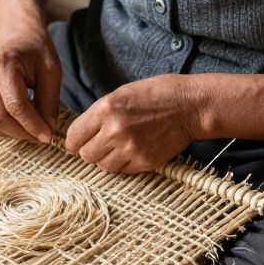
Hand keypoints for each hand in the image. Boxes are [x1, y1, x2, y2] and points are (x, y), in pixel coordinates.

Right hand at [0, 23, 61, 144]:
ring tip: (30, 128)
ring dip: (12, 134)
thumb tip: (47, 130)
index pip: (15, 105)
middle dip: (22, 133)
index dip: (32, 125)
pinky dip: (2, 130)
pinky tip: (17, 123)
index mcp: (2, 64)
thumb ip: (49, 101)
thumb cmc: (36, 53)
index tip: (48, 135)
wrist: (17, 38)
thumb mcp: (52, 72)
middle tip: (41, 135)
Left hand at [63, 75, 202, 172]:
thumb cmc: (157, 94)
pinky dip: (124, 164)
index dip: (73, 141)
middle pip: (86, 155)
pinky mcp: (145, 161)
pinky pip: (122, 171)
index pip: (74, 136)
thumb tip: (82, 132)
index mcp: (105, 109)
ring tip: (119, 147)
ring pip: (103, 166)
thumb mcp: (122, 94)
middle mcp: (114, 130)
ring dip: (106, 159)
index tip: (76, 143)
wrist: (190, 105)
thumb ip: (99, 113)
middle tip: (100, 144)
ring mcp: (130, 148)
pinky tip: (133, 150)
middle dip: (89, 150)